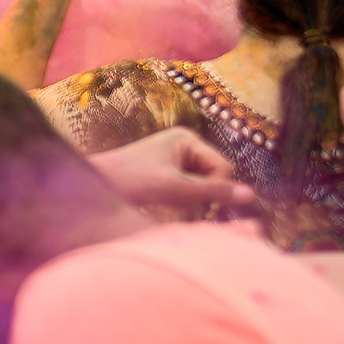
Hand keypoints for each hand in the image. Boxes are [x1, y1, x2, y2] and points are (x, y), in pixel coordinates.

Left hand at [90, 127, 258, 214]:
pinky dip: (181, 203)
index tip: (194, 203)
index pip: (222, 167)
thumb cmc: (131, 181)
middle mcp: (184, 145)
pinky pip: (190, 193)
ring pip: (203, 188)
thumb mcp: (175, 188)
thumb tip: (250, 195)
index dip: (214, 188)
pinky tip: (163, 204)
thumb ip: (213, 191)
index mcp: (187, 138)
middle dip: (201, 195)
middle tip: (178, 204)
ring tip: (166, 203)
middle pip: (215, 178)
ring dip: (191, 202)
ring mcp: (176, 159)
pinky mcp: (168, 175)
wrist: (93, 186)